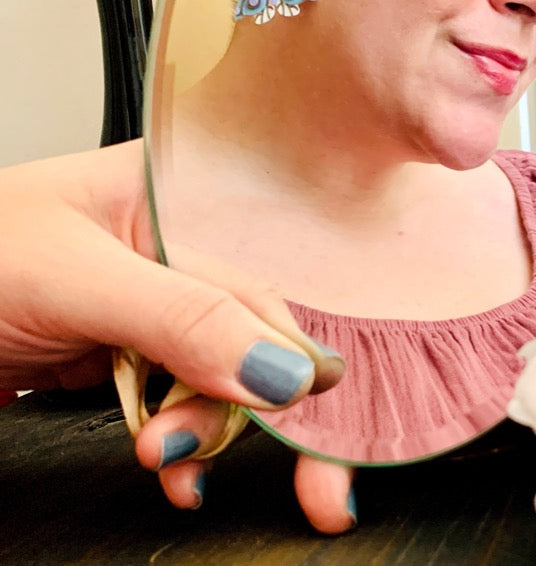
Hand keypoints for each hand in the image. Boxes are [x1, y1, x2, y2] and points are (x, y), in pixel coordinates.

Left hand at [0, 140, 347, 525]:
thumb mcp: (72, 276)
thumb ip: (182, 317)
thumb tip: (280, 368)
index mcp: (177, 193)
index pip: (261, 273)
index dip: (296, 347)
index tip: (320, 413)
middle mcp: (177, 248)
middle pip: (258, 334)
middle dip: (272, 407)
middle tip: (316, 486)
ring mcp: (154, 307)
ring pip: (226, 378)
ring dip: (210, 430)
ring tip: (166, 457)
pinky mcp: (130, 357)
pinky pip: (184, 403)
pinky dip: (184, 443)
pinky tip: (173, 464)